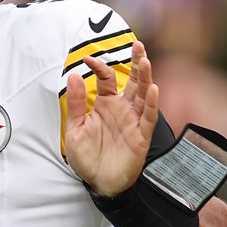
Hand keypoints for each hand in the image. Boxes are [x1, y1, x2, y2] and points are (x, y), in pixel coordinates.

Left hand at [64, 40, 158, 197]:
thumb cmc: (88, 157)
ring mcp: (133, 121)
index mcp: (106, 104)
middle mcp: (122, 109)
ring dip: (145, 78)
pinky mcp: (141, 136)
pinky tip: (153, 89)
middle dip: (136, 62)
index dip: (98, 67)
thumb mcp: (75, 128)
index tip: (87, 59)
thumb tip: (73, 76)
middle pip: (133, 81)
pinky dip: (150, 104)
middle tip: (137, 44)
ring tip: (144, 60)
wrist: (98, 182)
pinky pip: (148, 117)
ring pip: (143, 95)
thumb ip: (77, 103)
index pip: (106, 78)